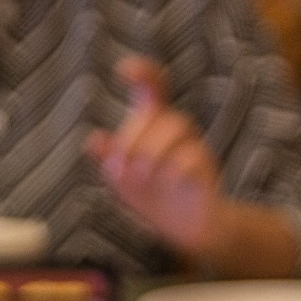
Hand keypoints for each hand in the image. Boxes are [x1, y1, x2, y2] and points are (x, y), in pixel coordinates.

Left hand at [86, 56, 222, 256]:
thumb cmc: (154, 196)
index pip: (153, 89)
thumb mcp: (124, 178)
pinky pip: (195, 158)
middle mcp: (178, 132)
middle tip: (117, 167)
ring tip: (138, 176)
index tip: (123, 71)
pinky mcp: (207, 171)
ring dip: (152, 151)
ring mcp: (195, 149)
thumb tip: (94, 139)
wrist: (186, 229)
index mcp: (156, 127)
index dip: (142, 74)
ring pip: (179, 129)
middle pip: (160, 114)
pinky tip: (163, 183)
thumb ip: (110, 157)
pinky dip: (175, 170)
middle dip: (133, 137)